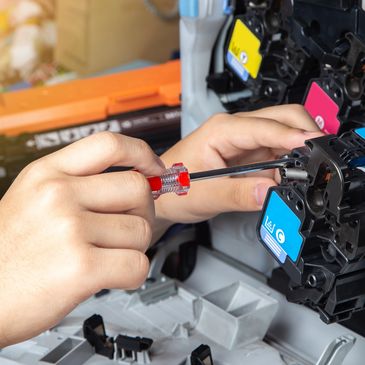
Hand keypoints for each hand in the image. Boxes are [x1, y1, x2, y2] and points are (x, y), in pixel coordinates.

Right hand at [0, 132, 164, 346]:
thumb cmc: (9, 252)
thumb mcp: (32, 199)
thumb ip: (79, 185)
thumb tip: (134, 182)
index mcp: (48, 174)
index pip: (109, 144)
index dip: (141, 153)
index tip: (154, 168)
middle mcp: (58, 195)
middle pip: (137, 188)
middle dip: (142, 211)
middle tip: (127, 227)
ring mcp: (69, 228)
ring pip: (141, 230)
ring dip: (133, 248)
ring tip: (106, 255)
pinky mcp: (81, 267)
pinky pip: (137, 264)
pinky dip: (132, 274)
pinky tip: (110, 276)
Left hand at [155, 104, 321, 229]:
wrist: (162, 195)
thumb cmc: (172, 188)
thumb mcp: (203, 195)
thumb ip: (237, 194)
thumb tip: (269, 192)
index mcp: (221, 130)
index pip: (266, 125)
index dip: (293, 136)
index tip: (314, 147)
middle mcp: (234, 129)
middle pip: (283, 118)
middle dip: (305, 135)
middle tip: (317, 159)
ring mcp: (243, 141)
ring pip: (284, 135)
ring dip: (298, 152)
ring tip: (302, 174)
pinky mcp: (248, 154)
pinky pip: (277, 153)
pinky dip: (289, 163)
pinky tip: (287, 178)